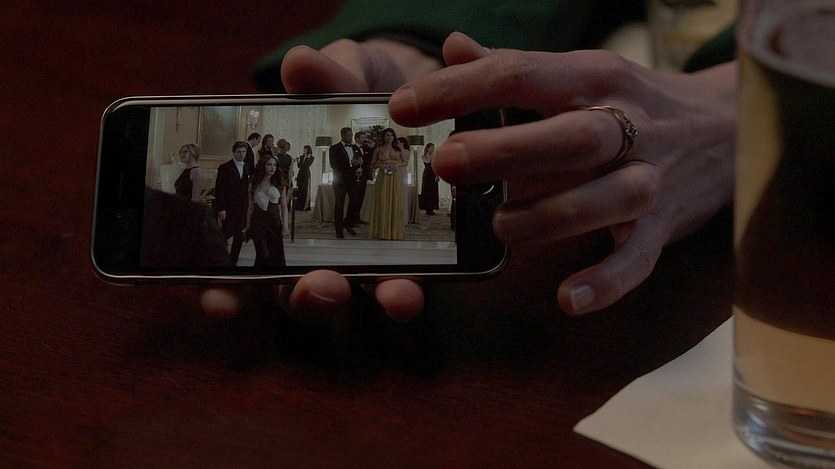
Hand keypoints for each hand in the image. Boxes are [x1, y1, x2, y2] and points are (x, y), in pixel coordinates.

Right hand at [201, 38, 439, 329]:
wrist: (425, 95)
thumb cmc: (362, 90)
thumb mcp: (344, 75)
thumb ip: (324, 76)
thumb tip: (301, 64)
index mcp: (279, 209)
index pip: (239, 262)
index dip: (223, 290)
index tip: (220, 301)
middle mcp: (315, 245)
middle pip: (299, 293)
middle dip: (309, 297)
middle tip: (326, 286)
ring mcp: (364, 256)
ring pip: (360, 298)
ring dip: (376, 299)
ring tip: (397, 295)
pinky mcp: (411, 257)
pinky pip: (406, 287)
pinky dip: (411, 291)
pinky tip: (429, 281)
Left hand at [389, 32, 735, 313]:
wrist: (725, 131)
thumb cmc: (631, 103)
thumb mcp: (579, 74)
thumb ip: (514, 66)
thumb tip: (451, 46)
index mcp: (594, 77)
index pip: (522, 73)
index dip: (460, 88)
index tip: (403, 106)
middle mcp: (627, 123)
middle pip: (570, 136)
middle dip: (507, 150)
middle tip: (447, 162)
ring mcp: (651, 177)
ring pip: (607, 199)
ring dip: (551, 216)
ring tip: (500, 228)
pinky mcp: (662, 227)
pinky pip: (639, 260)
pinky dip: (607, 282)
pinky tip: (567, 299)